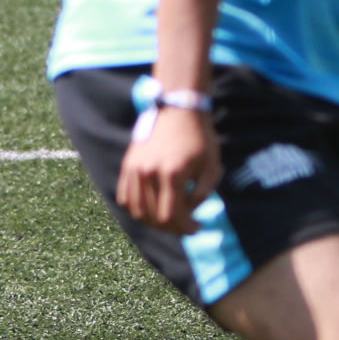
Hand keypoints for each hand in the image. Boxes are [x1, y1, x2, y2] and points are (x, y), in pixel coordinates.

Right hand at [118, 104, 219, 236]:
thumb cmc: (200, 138)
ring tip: (169, 220)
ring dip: (152, 221)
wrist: (179, 110)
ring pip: (136, 210)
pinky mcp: (127, 166)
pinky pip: (125, 197)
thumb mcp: (212, 165)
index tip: (196, 228)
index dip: (183, 228)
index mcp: (171, 174)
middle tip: (185, 226)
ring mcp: (134, 170)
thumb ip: (202, 193)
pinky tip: (151, 209)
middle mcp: (148, 174)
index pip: (170, 215)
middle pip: (152, 216)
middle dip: (171, 227)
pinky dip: (136, 208)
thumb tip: (190, 212)